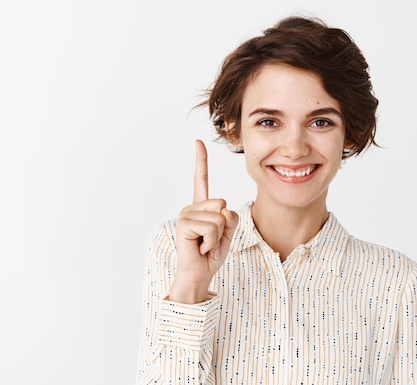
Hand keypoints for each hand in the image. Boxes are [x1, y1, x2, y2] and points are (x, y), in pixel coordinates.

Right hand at [168, 139, 238, 303]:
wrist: (199, 274)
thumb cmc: (212, 254)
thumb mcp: (229, 232)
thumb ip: (231, 217)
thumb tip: (222, 208)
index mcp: (202, 206)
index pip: (200, 179)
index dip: (200, 160)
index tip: (198, 141)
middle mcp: (192, 207)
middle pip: (223, 205)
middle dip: (225, 227)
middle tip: (212, 241)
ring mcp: (186, 214)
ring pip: (219, 217)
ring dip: (218, 237)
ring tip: (206, 246)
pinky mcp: (184, 223)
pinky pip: (212, 227)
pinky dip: (212, 242)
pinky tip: (201, 248)